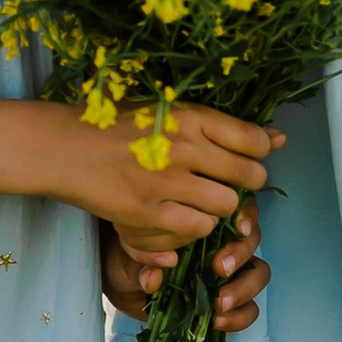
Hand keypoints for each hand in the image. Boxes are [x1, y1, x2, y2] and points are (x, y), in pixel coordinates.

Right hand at [43, 98, 279, 241]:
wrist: (62, 146)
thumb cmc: (114, 125)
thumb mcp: (168, 111)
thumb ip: (220, 126)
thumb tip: (279, 137)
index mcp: (189, 116)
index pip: (253, 140)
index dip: (259, 154)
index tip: (246, 158)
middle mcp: (183, 147)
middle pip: (248, 176)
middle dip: (247, 185)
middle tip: (228, 184)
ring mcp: (167, 182)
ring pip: (226, 206)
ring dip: (221, 209)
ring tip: (202, 201)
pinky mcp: (149, 212)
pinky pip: (197, 229)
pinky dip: (196, 229)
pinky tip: (182, 217)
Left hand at [102, 197, 269, 333]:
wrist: (126, 284)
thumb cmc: (134, 255)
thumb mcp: (132, 254)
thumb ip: (143, 261)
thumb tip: (153, 277)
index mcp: (208, 219)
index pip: (240, 206)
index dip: (246, 214)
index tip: (237, 226)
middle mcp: (225, 242)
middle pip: (253, 239)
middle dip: (241, 253)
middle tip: (219, 267)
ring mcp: (231, 273)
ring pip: (258, 274)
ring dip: (244, 288)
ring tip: (219, 303)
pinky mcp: (229, 302)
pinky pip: (249, 309)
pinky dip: (239, 317)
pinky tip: (218, 321)